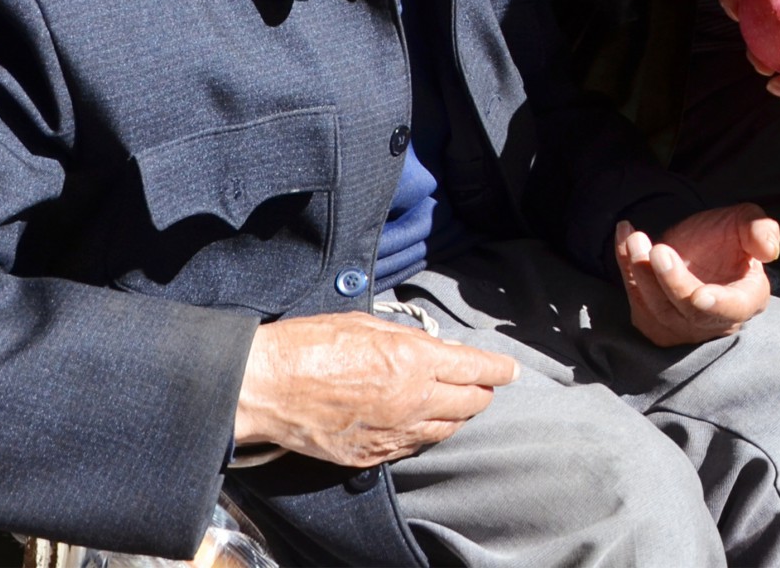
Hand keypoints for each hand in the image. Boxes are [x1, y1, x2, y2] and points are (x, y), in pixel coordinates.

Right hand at [232, 311, 518, 467]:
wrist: (268, 387)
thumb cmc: (312, 344)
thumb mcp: (368, 323)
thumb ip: (408, 338)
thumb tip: (433, 347)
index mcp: (414, 361)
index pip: (475, 368)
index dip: (498, 369)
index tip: (510, 370)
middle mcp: (411, 401)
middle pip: (468, 403)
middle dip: (483, 393)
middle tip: (487, 385)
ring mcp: (392, 434)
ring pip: (445, 430)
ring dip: (459, 415)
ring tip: (463, 404)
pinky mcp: (370, 456)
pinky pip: (413, 447)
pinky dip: (427, 434)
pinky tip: (426, 424)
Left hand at [617, 203, 779, 346]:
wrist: (697, 245)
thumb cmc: (727, 236)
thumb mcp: (746, 222)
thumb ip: (759, 230)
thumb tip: (768, 250)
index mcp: (745, 298)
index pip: (731, 309)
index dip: (716, 305)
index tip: (699, 294)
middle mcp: (713, 321)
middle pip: (688, 312)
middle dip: (670, 281)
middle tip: (657, 249)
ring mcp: (681, 326)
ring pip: (657, 311)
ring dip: (641, 274)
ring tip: (635, 238)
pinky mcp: (654, 322)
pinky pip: (635, 301)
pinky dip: (624, 269)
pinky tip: (625, 235)